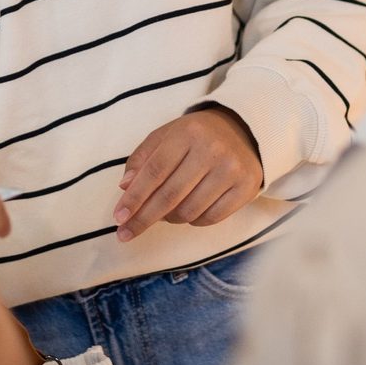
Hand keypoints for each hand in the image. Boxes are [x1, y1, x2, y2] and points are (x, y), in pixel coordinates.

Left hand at [113, 106, 262, 241]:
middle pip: (170, 196)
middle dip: (144, 218)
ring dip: (169, 218)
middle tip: (126, 234)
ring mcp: (231, 170)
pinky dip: (192, 221)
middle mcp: (211, 150)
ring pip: (189, 211)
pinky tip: (187, 212)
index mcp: (187, 133)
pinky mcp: (246, 187)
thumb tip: (125, 188)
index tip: (119, 218)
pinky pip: (210, 219)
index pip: (154, 171)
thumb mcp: (166, 136)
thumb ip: (142, 159)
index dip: (134, 197)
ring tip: (163, 212)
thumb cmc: (196, 137)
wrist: (244, 131)